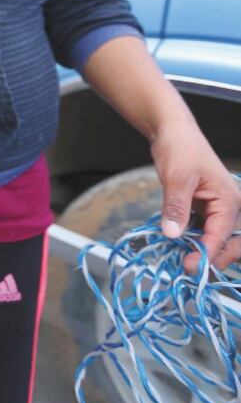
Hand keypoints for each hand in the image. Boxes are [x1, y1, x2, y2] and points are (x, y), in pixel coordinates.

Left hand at [151, 122, 240, 272]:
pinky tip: (179, 247)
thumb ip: (176, 206)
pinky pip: (202, 231)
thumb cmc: (180, 148)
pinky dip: (193, 241)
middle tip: (189, 269)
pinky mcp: (203, 209)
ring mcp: (216, 209)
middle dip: (213, 259)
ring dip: (202, 252)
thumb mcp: (176, 178)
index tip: (191, 266)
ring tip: (182, 261)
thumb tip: (172, 234)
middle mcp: (228, 207)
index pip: (222, 235)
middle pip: (229, 243)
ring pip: (215, 240)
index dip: (207, 253)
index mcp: (230, 200)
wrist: (173, 132)